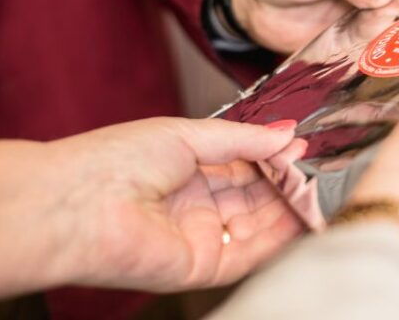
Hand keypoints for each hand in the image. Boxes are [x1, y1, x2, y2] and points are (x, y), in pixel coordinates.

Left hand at [0, 118, 306, 303]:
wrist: (76, 204)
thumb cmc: (115, 160)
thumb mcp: (188, 135)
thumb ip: (243, 139)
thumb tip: (289, 133)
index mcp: (188, 169)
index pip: (245, 165)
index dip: (276, 157)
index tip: (305, 147)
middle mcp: (196, 204)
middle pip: (256, 196)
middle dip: (289, 183)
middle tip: (322, 170)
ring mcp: (200, 236)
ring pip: (258, 225)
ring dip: (290, 210)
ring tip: (322, 191)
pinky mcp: (201, 266)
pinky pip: (249, 255)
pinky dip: (278, 238)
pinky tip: (302, 218)